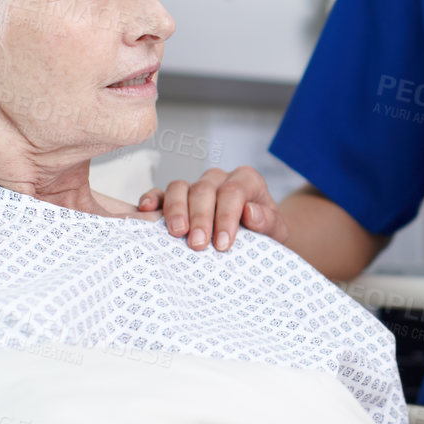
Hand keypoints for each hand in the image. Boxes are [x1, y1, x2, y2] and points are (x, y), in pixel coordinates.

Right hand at [135, 166, 289, 251]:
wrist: (255, 238)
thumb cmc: (264, 234)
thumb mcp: (276, 232)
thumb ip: (268, 221)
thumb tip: (250, 212)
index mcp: (247, 180)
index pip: (233, 192)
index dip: (226, 217)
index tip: (222, 245)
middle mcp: (220, 178)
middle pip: (204, 189)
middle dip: (200, 218)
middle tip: (197, 245)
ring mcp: (196, 186)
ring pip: (180, 187)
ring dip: (176, 209)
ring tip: (176, 233)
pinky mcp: (177, 198)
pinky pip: (161, 192)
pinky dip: (152, 198)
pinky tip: (147, 211)